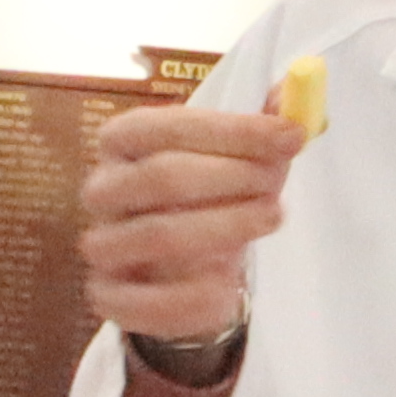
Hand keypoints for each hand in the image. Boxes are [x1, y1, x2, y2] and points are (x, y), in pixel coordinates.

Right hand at [77, 102, 308, 344]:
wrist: (178, 268)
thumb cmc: (206, 196)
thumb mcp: (231, 156)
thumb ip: (258, 127)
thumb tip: (294, 93)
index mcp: (123, 139)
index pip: (169, 126)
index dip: (234, 130)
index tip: (291, 136)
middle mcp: (102, 189)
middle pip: (163, 177)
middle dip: (232, 177)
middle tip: (277, 184)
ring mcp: (102, 244)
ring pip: (159, 236)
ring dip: (225, 228)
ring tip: (269, 219)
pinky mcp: (109, 297)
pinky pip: (146, 302)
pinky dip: (194, 297)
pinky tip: (230, 286)